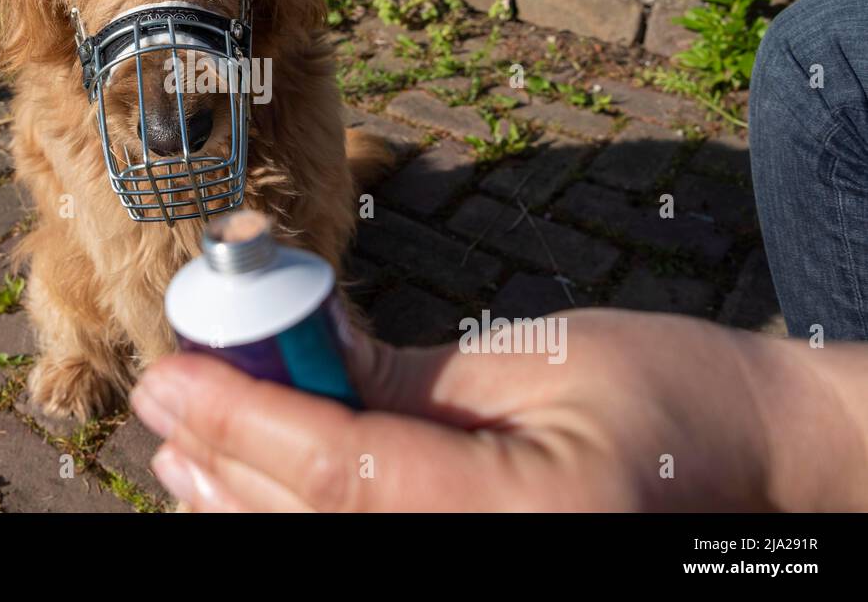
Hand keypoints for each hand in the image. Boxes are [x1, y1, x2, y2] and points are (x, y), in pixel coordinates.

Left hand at [129, 308, 867, 510]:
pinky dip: (297, 525)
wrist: (755, 465)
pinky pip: (360, 559)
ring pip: (323, 558)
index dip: (241, 418)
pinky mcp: (477, 576)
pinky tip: (249, 491)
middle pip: (314, 531)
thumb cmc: (665, 395)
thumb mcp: (534, 361)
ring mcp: (490, 584)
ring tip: (187, 452)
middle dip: (226, 464)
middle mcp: (500, 571)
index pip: (344, 477)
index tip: (170, 377)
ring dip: (241, 506)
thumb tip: (286, 347)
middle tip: (169, 407)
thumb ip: (400, 374)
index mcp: (533, 516)